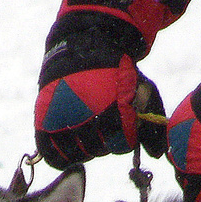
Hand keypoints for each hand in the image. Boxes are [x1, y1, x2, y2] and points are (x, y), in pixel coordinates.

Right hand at [35, 12, 166, 167]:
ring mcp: (62, 115)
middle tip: (104, 128)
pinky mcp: (44, 119)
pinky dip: (60, 157)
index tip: (123, 128)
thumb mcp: (141, 90)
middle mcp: (85, 111)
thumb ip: (152, 124)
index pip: (121, 143)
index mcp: (111, 103)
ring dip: (85, 149)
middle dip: (105, 143)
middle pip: (99, 149)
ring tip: (88, 133)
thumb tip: (156, 155)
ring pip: (77, 154)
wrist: (84, 44)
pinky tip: (70, 144)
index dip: (124, 140)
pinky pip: (51, 155)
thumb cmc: (116, 73)